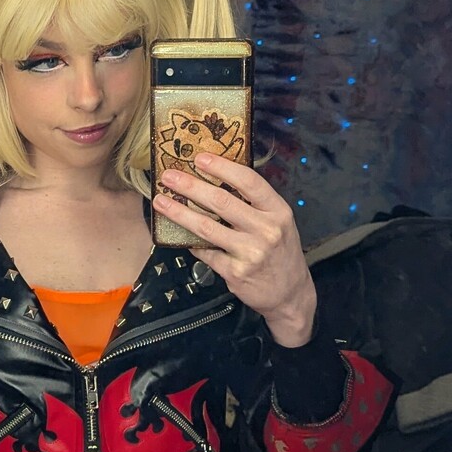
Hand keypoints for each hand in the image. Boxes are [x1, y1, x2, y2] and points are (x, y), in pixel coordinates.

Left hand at [154, 153, 316, 343]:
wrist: (289, 293)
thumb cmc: (280, 252)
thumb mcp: (278, 222)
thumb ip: (254, 204)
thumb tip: (215, 179)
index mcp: (278, 211)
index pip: (249, 182)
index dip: (222, 167)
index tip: (200, 158)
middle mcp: (266, 230)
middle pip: (222, 201)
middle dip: (191, 186)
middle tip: (170, 176)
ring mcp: (250, 252)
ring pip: (206, 227)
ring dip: (179, 213)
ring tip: (161, 201)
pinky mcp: (235, 272)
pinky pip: (205, 252)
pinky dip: (190, 242)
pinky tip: (179, 234)